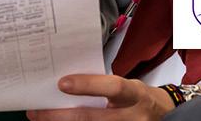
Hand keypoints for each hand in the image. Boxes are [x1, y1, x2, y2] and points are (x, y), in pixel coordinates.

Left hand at [28, 75, 175, 120]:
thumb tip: (67, 83)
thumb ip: (103, 85)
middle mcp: (132, 116)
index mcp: (135, 94)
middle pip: (93, 118)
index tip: (62, 83)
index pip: (113, 87)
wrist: (163, 117)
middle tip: (37, 111)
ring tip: (41, 119)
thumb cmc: (138, 98)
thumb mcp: (127, 86)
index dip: (88, 85)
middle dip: (61, 115)